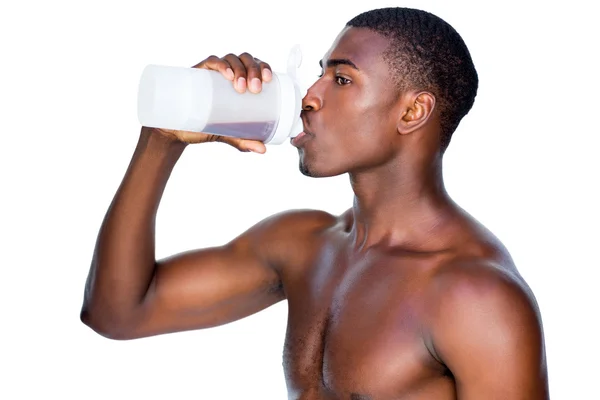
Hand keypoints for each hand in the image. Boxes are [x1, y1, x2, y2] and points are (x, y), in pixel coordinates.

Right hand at [151, 52, 272, 152]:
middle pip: (246, 60)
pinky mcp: (197, 73)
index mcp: (240, 81)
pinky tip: (228, 74)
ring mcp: (212, 72)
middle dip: (253, 70)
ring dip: (240, 68)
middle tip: (255, 89)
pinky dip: (221, 65)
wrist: (177, 131)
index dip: (264, 66)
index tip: (268, 79)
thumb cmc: (205, 126)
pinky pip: (211, 61)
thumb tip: (263, 149)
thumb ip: (244, 140)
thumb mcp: (228, 134)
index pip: (256, 65)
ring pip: (231, 58)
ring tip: (242, 87)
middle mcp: (228, 73)